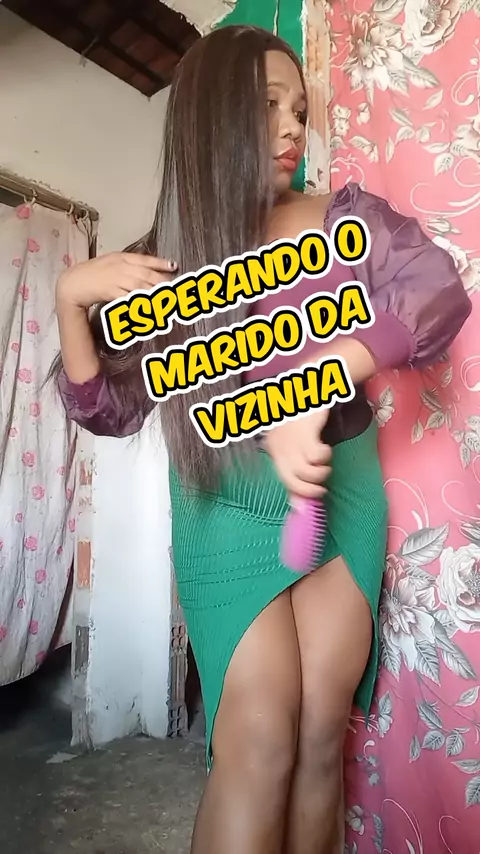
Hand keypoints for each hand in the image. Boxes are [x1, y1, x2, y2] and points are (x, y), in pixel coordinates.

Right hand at [56, 252, 177, 309]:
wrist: (72, 283)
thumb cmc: (92, 274)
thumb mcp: (111, 263)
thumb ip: (128, 265)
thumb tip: (145, 272)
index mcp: (121, 257)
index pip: (145, 259)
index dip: (160, 263)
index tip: (174, 266)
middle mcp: (121, 266)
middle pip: (146, 274)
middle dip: (162, 282)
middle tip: (175, 290)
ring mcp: (115, 278)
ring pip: (140, 286)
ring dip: (154, 294)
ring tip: (166, 300)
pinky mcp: (109, 290)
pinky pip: (127, 297)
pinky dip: (138, 302)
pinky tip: (147, 306)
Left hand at [264, 408, 331, 498]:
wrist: (308, 389)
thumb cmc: (302, 419)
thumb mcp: (294, 443)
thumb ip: (295, 471)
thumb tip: (299, 505)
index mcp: (274, 449)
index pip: (282, 479)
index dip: (296, 493)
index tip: (308, 502)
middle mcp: (279, 446)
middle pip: (291, 481)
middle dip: (309, 490)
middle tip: (321, 490)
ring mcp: (290, 440)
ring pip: (305, 472)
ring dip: (320, 473)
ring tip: (324, 465)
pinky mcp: (305, 433)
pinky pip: (316, 456)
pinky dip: (324, 457)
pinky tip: (324, 449)